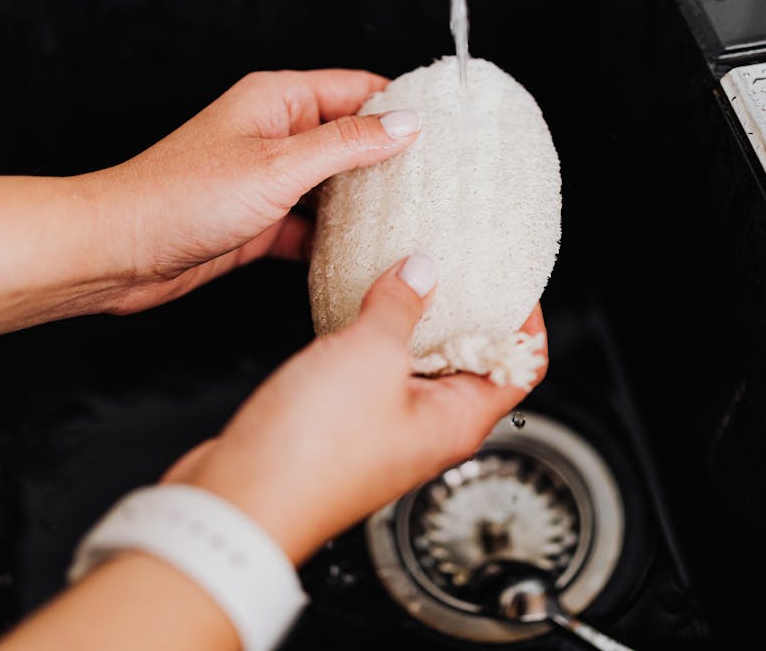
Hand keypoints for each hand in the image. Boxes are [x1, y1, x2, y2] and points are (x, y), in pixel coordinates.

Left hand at [86, 69, 420, 313]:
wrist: (118, 252)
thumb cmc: (179, 198)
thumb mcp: (278, 166)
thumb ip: (346, 144)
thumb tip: (404, 123)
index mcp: (278, 100)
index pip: (358, 88)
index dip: (403, 104)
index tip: (448, 126)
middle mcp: (275, 133)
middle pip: (351, 138)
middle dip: (392, 158)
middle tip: (443, 180)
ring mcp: (268, 179)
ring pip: (335, 186)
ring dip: (367, 203)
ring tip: (415, 219)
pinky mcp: (260, 220)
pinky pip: (312, 225)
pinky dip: (336, 239)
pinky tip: (365, 254)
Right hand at [161, 254, 547, 564]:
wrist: (239, 501)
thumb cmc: (312, 455)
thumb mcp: (369, 357)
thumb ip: (399, 308)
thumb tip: (422, 271)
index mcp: (458, 421)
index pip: (521, 368)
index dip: (526, 321)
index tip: (512, 280)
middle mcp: (429, 430)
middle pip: (473, 363)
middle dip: (469, 312)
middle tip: (458, 264)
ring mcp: (386, 428)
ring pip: (418, 365)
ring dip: (416, 321)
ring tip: (407, 273)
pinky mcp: (345, 426)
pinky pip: (374, 373)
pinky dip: (374, 338)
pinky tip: (356, 307)